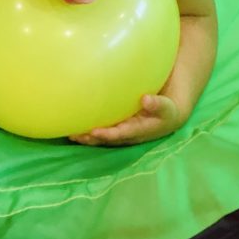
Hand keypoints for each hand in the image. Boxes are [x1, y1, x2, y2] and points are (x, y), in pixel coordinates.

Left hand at [69, 94, 184, 146]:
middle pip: (107, 140)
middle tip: (76, 135)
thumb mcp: (166, 108)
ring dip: (87, 138)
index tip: (95, 131)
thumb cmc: (166, 111)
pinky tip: (75, 126)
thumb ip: (157, 104)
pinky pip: (101, 132)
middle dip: (92, 139)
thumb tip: (145, 99)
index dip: (108, 134)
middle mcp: (128, 136)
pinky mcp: (118, 129)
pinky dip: (89, 132)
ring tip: (71, 134)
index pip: (121, 134)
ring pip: (102, 139)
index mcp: (139, 131)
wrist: (167, 118)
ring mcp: (122, 134)